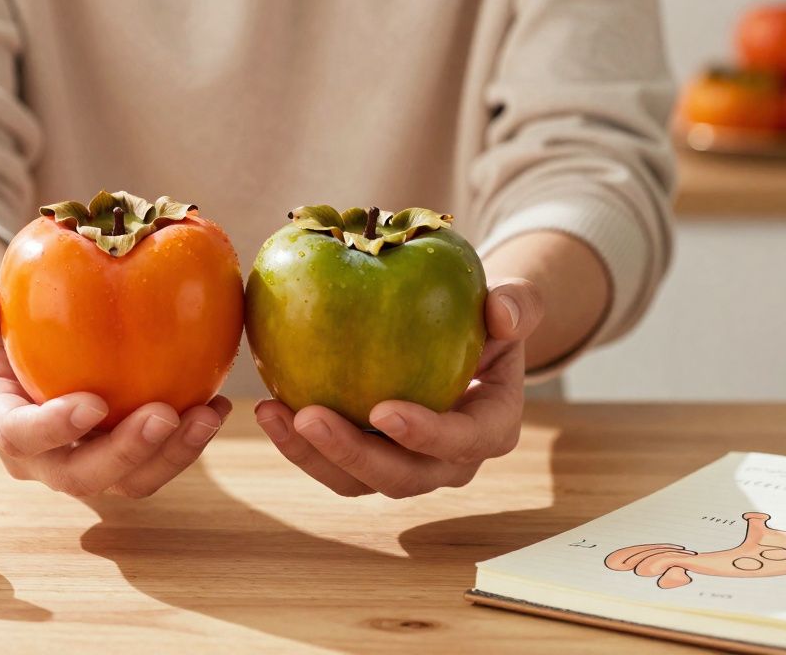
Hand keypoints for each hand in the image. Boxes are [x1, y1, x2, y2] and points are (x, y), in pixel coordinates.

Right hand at [0, 280, 229, 496]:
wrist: (23, 355)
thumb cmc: (2, 327)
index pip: (20, 437)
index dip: (54, 428)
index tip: (93, 403)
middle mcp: (41, 458)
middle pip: (81, 476)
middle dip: (126, 453)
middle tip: (165, 415)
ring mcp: (85, 465)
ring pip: (129, 482)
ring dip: (172, 455)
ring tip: (206, 415)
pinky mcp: (122, 463)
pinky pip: (157, 464)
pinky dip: (188, 442)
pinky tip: (216, 406)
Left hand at [255, 279, 543, 497]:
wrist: (465, 339)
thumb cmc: (488, 318)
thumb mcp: (513, 304)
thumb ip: (518, 303)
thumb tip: (501, 311)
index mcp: (490, 428)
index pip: (461, 442)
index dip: (424, 435)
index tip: (383, 411)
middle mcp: (447, 461)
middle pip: (401, 478)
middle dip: (352, 455)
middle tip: (308, 417)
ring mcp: (403, 466)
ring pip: (356, 482)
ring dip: (311, 455)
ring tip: (272, 414)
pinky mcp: (365, 460)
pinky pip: (329, 462)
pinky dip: (297, 441)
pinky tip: (266, 406)